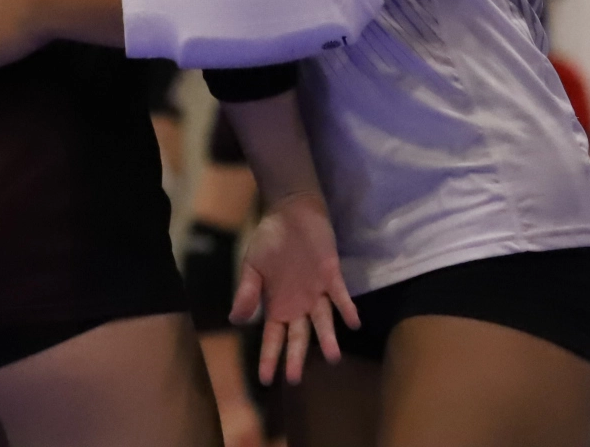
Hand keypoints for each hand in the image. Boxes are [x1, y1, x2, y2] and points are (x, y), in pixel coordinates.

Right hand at [231, 190, 357, 384]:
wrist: (291, 210)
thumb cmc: (270, 239)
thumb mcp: (251, 265)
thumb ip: (246, 292)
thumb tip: (235, 320)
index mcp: (277, 306)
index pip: (273, 338)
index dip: (270, 357)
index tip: (265, 379)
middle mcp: (299, 305)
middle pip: (299, 336)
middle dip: (296, 357)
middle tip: (295, 379)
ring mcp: (317, 292)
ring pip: (324, 321)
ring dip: (329, 338)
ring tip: (333, 357)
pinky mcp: (332, 275)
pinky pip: (341, 295)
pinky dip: (347, 308)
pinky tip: (354, 323)